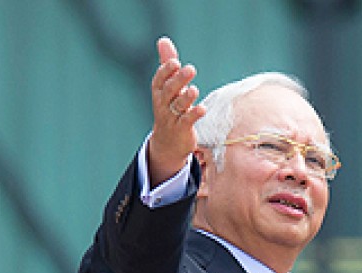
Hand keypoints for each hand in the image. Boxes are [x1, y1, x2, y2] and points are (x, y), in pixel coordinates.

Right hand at [148, 36, 205, 185]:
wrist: (168, 143)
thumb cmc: (170, 109)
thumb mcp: (168, 87)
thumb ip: (167, 64)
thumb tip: (163, 40)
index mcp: (159, 93)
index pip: (159, 80)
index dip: (166, 71)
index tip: (175, 62)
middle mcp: (163, 105)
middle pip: (169, 91)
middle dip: (178, 80)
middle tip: (190, 69)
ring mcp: (172, 118)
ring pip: (177, 106)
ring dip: (186, 98)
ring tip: (195, 89)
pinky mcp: (182, 130)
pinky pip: (187, 122)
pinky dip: (194, 115)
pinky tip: (202, 109)